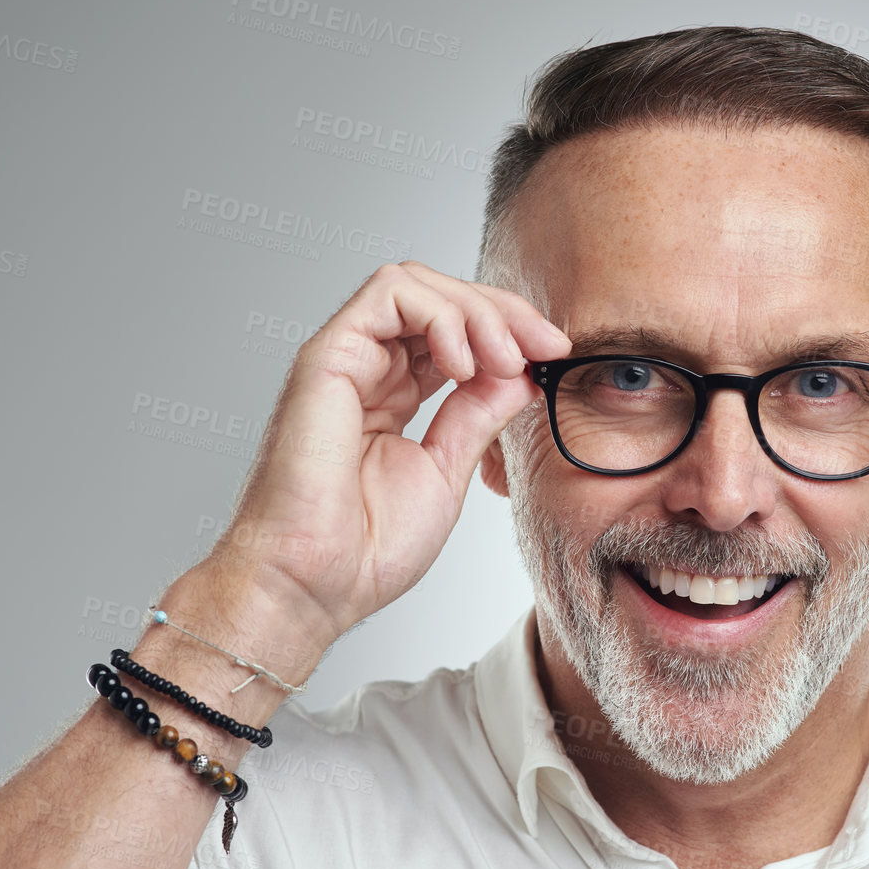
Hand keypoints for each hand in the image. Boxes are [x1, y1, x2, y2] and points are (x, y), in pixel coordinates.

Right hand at [207, 260, 570, 646]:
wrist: (315, 584)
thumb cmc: (364, 548)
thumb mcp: (447, 470)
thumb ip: (478, 416)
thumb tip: (520, 373)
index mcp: (394, 395)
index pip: (455, 331)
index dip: (508, 331)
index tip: (553, 355)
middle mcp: (368, 369)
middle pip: (440, 297)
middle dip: (504, 312)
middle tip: (545, 346)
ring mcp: (345, 358)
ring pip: (416, 284)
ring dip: (476, 310)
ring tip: (505, 358)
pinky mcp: (326, 356)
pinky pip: (388, 294)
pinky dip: (440, 314)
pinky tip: (465, 363)